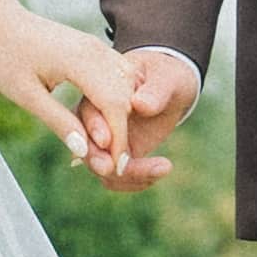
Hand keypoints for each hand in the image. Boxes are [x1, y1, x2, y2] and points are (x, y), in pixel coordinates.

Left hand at [0, 8, 133, 179]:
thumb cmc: (5, 55)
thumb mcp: (26, 94)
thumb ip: (58, 121)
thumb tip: (84, 151)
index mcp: (81, 60)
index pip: (114, 105)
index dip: (118, 140)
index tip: (115, 167)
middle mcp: (96, 50)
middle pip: (127, 98)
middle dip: (121, 132)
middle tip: (108, 162)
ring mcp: (98, 47)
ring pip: (128, 87)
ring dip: (121, 117)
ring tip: (103, 146)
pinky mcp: (94, 49)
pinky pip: (118, 77)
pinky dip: (118, 101)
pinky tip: (102, 122)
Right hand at [85, 44, 200, 193]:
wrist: (171, 88)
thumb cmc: (165, 75)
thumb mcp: (165, 77)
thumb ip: (154, 90)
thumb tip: (139, 104)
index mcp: (99, 92)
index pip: (89, 112)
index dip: (96, 127)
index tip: (107, 141)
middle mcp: (96, 118)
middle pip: (85, 145)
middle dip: (100, 161)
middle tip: (122, 170)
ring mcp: (106, 140)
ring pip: (100, 168)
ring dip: (127, 176)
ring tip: (161, 169)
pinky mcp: (118, 155)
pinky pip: (117, 177)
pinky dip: (136, 181)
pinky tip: (160, 170)